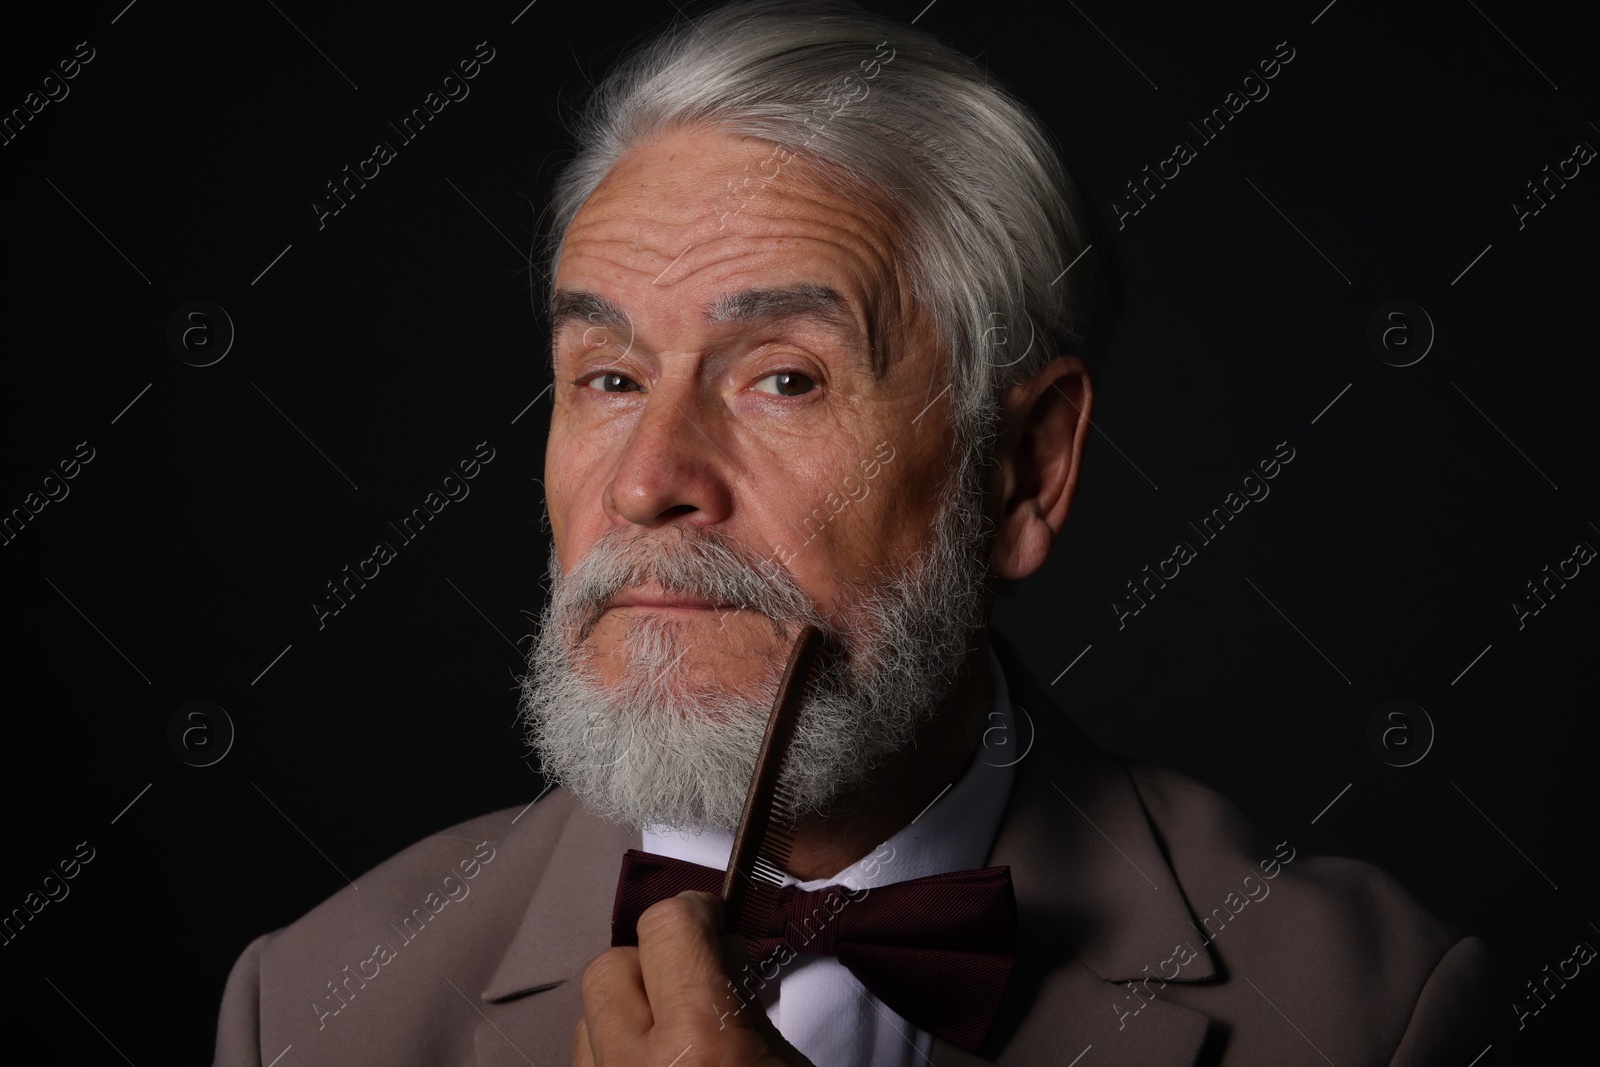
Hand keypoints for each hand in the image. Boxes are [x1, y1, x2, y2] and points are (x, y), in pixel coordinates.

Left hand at [572, 891, 815, 1065]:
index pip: (667, 926)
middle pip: (612, 963)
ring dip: (628, 1005)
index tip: (715, 920)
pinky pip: (584, 1055)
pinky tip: (650, 1058)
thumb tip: (718, 949)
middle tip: (696, 980)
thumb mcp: (787, 1062)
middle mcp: (635, 1064)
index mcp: (700, 1042)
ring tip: (671, 1026)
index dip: (695, 912)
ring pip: (587, 1012)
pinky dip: (612, 1044)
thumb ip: (744, 998)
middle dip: (654, 959)